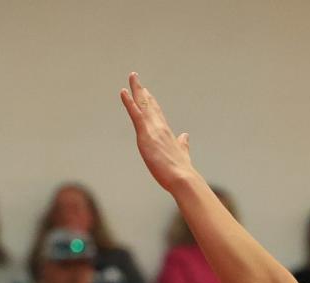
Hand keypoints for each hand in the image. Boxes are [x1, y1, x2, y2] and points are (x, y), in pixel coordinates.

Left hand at [120, 72, 195, 193]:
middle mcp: (160, 127)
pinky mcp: (145, 134)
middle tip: (135, 78)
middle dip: (142, 92)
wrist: (183, 178)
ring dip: (136, 90)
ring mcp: (153, 129)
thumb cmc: (182, 171)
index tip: (147, 92)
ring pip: (142, 105)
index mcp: (167, 134)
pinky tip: (123, 92)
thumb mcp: (183, 155)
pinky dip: (129, 102)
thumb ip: (183, 145)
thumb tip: (186, 136)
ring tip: (132, 77)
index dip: (151, 103)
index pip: (158, 114)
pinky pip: (135, 113)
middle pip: (150, 105)